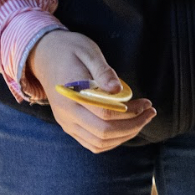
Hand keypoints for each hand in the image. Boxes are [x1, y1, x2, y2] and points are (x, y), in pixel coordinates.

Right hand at [25, 30, 156, 153]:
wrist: (44, 56)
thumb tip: (118, 90)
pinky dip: (112, 141)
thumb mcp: (88, 52)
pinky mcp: (69, 127)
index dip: (130, 112)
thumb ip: (103, 71)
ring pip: (99, 144)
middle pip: (103, 133)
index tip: (146, 103)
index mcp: (71, 96)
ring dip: (124, 136)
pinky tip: (125, 128)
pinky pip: (92, 144)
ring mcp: (67, 124)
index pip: (105, 114)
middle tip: (149, 113)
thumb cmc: (69, 50)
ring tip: (141, 120)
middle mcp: (67, 115)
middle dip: (132, 126)